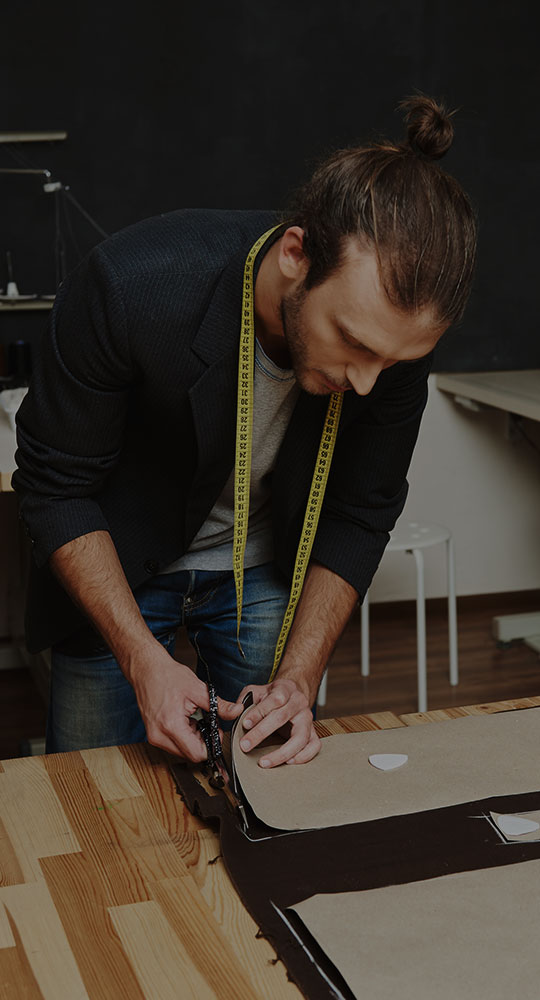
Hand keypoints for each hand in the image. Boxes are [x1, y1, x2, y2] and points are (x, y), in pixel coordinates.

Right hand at [126, 643, 242, 759]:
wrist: (147, 670)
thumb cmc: (168, 676)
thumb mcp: (198, 689)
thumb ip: (219, 705)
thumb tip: (237, 711)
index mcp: (171, 725)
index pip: (196, 754)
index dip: (211, 746)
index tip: (214, 731)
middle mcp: (159, 736)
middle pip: (189, 755)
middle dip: (202, 741)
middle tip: (205, 721)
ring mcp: (154, 737)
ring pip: (181, 751)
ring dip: (192, 739)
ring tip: (193, 718)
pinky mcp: (152, 735)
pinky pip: (173, 745)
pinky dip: (183, 736)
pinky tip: (184, 719)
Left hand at [237, 677, 319, 766]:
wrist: (292, 694)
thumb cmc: (272, 695)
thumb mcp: (256, 691)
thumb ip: (245, 700)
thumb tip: (235, 712)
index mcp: (285, 689)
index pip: (274, 700)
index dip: (259, 713)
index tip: (245, 724)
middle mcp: (299, 703)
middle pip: (282, 718)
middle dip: (261, 733)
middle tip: (245, 746)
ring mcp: (308, 719)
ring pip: (300, 736)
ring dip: (282, 752)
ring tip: (266, 762)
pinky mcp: (313, 732)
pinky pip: (314, 746)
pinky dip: (304, 756)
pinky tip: (288, 762)